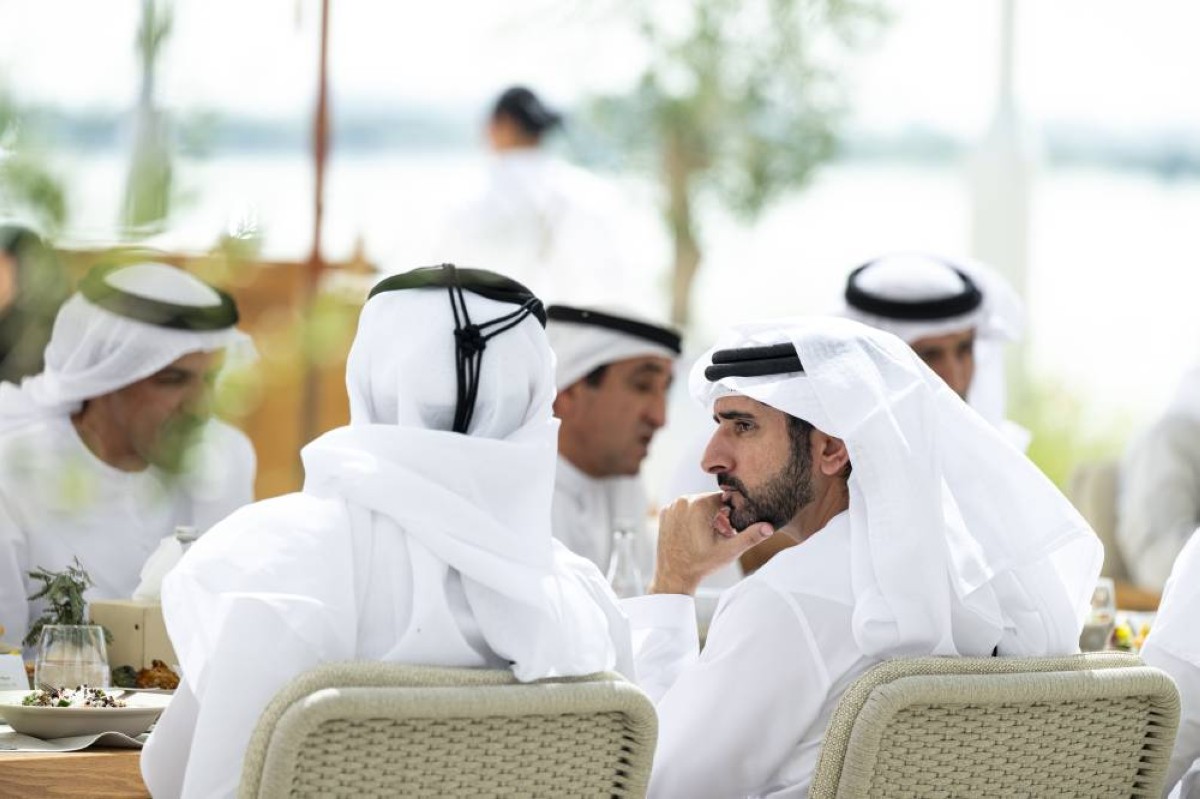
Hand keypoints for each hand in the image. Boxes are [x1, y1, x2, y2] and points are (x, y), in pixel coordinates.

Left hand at [648, 492, 774, 595]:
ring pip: (698, 505)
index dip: (732, 513)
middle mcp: (683, 500)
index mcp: (699, 504)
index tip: (731, 529)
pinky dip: (693, 518)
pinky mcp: (665, 513)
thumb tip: (770, 527)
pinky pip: (685, 509)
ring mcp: (672, 506)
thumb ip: (750, 536)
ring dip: (707, 517)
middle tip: (724, 535)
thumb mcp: (730, 551)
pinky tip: (697, 535)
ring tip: (712, 536)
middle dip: (720, 516)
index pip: (725, 499)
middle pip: (711, 501)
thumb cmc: (702, 564)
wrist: (674, 576)